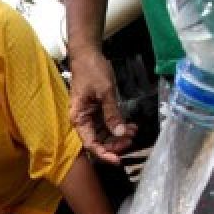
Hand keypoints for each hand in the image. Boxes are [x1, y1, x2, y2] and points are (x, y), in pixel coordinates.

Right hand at [67, 46, 136, 164]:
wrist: (87, 54)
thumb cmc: (92, 71)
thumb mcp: (105, 91)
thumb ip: (112, 113)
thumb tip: (120, 133)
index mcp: (79, 118)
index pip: (91, 143)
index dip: (104, 154)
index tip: (119, 159)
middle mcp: (83, 121)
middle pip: (98, 141)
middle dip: (115, 144)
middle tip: (131, 140)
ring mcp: (90, 116)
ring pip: (105, 135)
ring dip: (119, 136)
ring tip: (134, 131)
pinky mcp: (97, 111)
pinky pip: (108, 124)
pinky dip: (119, 126)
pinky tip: (131, 125)